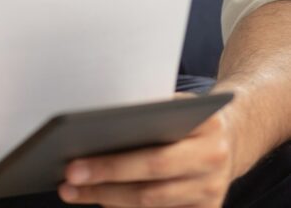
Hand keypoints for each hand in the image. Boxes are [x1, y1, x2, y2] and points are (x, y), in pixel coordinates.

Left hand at [58, 102, 234, 206]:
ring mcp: (212, 194)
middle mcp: (213, 164)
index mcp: (206, 128)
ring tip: (73, 189)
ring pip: (151, 204)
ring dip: (107, 198)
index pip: (153, 156)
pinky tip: (101, 197)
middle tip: (68, 177)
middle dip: (104, 182)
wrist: (230, 136)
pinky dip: (126, 206)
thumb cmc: (188, 115)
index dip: (113, 163)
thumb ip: (146, 112)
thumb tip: (92, 127)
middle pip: (150, 185)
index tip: (74, 157)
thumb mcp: (175, 103)